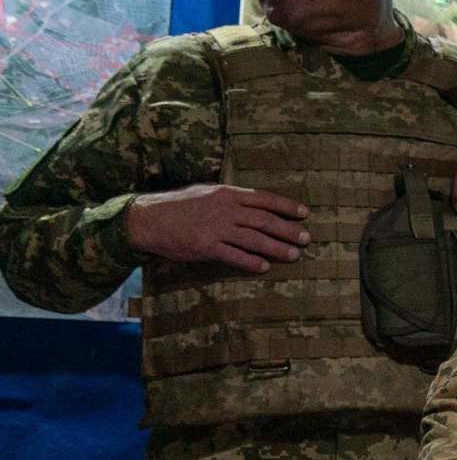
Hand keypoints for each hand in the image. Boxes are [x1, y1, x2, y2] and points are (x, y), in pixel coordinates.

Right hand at [126, 183, 309, 270]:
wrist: (147, 218)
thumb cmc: (179, 205)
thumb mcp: (207, 192)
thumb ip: (231, 198)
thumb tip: (256, 203)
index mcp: (227, 194)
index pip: (264, 199)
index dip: (286, 206)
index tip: (305, 213)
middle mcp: (224, 210)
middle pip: (264, 220)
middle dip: (288, 230)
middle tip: (306, 238)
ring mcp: (215, 229)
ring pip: (254, 239)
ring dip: (277, 248)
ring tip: (293, 255)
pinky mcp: (205, 247)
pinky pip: (234, 256)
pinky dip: (251, 262)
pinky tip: (264, 266)